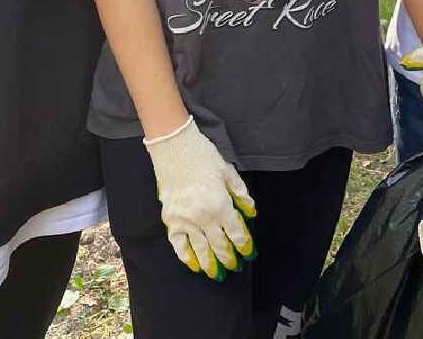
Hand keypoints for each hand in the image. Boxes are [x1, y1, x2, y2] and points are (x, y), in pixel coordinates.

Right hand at [144, 115, 256, 280]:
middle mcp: (203, 218)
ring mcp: (185, 221)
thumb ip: (241, 194)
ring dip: (209, 263)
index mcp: (220, 205)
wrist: (174, 148)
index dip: (243, 244)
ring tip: (215, 273)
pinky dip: (186, 256)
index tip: (248, 252)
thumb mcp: (228, 172)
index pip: (236, 232)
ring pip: (200, 249)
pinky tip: (193, 264)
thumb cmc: (203, 156)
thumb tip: (252, 211)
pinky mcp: (170, 220)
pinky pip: (178, 244)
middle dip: (228, 258)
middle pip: (219, 244)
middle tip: (233, 267)